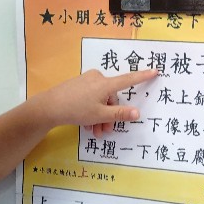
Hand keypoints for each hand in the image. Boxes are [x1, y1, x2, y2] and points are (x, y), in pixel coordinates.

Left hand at [36, 68, 159, 135]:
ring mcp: (86, 81)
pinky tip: (86, 124)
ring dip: (100, 116)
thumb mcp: (100, 115)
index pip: (128, 80)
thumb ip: (120, 114)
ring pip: (100, 100)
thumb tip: (138, 113)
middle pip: (111, 98)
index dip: (142, 77)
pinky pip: (91, 98)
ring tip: (94, 131)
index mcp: (105, 84)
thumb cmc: (76, 110)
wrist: (48, 107)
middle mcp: (97, 79)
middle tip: (105, 131)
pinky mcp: (77, 85)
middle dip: (110, 115)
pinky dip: (91, 111)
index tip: (155, 71)